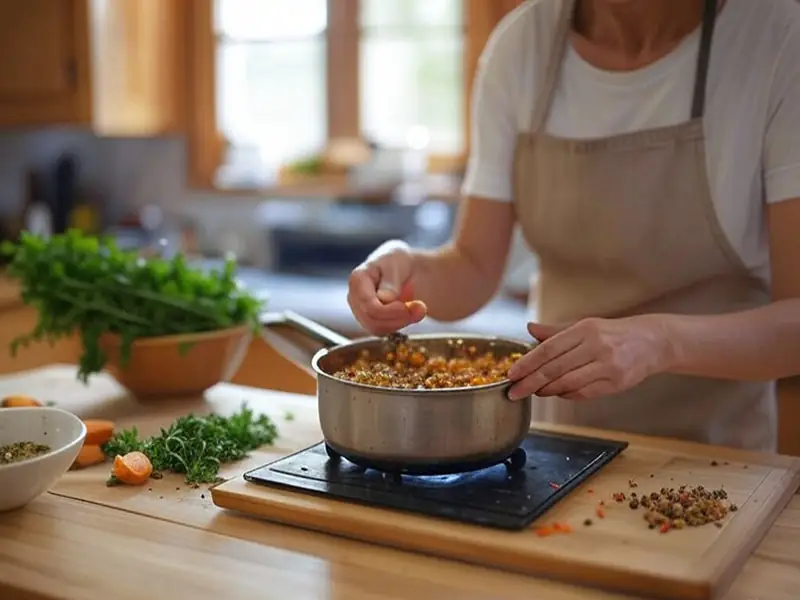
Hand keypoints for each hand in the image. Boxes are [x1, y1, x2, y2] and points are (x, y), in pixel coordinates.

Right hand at [347, 240, 427, 334]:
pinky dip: (399, 325)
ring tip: (420, 310)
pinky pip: (382, 331)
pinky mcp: (368, 320)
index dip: (392, 311)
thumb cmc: (397, 262)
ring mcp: (359, 311)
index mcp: (357, 279)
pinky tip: (410, 314)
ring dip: (401, 323)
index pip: (370, 306)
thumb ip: (391, 280)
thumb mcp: (397, 262)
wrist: (401, 270)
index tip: (414, 306)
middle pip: (372, 320)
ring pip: (377, 329)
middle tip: (422, 308)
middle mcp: (353, 297)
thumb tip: (384, 298)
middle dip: (400, 317)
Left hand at [506, 315, 670, 400]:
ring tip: (534, 392)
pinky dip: (567, 394)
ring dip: (547, 390)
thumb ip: (556, 331)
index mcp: (585, 329)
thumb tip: (529, 328)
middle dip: (530, 382)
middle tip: (513, 392)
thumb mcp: (585, 326)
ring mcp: (608, 366)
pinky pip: (584, 393)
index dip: (527, 363)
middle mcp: (596, 346)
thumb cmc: (613, 334)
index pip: (549, 348)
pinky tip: (557, 393)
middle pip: (555, 368)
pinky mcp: (617, 382)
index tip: (511, 374)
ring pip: (568, 383)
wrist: (652, 341)